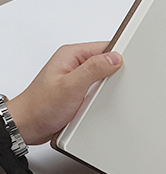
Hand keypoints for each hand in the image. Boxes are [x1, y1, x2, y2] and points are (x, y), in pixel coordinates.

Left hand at [6, 42, 122, 144]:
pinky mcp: (80, 91)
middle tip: (110, 87)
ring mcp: (77, 78)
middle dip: (114, 75)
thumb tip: (114, 58)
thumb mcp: (70, 86)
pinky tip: (97, 104)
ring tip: (99, 98)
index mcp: (71, 55)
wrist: (29, 126)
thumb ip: (93, 70)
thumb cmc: (40, 106)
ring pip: (104, 78)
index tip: (128, 66)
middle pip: (106, 62)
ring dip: (107, 89)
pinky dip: (102, 97)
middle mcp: (74, 64)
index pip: (104, 47)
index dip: (118, 55)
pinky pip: (98, 90)